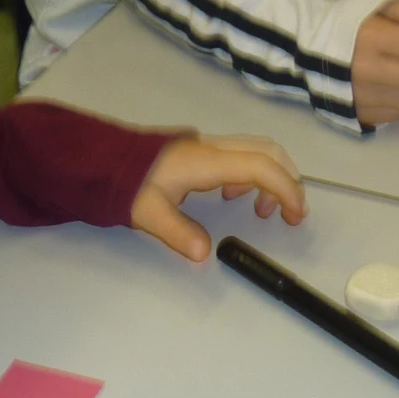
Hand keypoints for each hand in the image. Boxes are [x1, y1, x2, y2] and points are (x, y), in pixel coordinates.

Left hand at [131, 134, 307, 261]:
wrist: (103, 158)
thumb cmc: (127, 184)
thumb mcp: (148, 212)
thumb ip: (178, 232)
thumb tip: (203, 252)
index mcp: (205, 161)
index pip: (259, 167)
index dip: (284, 188)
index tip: (295, 214)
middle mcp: (212, 147)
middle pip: (267, 151)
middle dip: (287, 180)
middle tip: (291, 214)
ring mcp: (208, 145)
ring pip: (257, 150)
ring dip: (271, 177)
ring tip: (262, 211)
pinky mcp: (202, 149)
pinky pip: (240, 154)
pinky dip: (252, 173)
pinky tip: (232, 195)